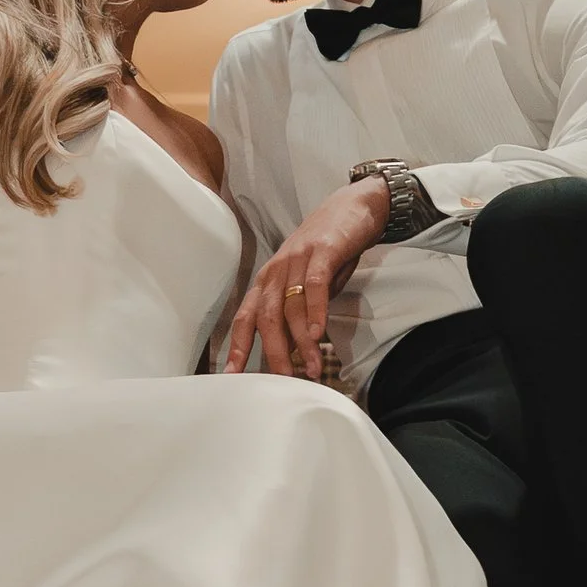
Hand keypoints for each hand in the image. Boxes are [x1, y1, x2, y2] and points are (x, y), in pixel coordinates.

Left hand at [223, 177, 390, 377]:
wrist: (354, 207)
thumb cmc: (329, 250)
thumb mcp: (307, 284)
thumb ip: (298, 312)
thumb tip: (294, 352)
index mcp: (268, 280)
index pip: (245, 317)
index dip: (238, 347)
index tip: (233, 375)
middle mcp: (276, 270)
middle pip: (266, 318)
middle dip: (273, 353)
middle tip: (283, 380)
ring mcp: (298, 259)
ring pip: (291, 307)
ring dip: (302, 342)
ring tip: (313, 367)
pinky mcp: (323, 251)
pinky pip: (314, 285)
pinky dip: (315, 311)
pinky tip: (318, 333)